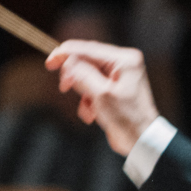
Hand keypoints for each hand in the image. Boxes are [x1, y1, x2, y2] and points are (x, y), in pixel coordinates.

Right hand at [47, 40, 159, 154]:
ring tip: (87, 109)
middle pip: (87, 61)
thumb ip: (82, 75)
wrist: (141, 140)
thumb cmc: (127, 118)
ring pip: (87, 76)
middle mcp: (123, 63)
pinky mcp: (114, 89)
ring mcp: (119, 76)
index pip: (89, 49)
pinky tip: (91, 115)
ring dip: (82, 94)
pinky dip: (88, 102)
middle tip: (64, 88)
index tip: (49, 62)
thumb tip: (67, 62)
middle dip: (75, 76)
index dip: (66, 54)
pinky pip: (92, 88)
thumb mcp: (101, 95)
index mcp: (124, 60)